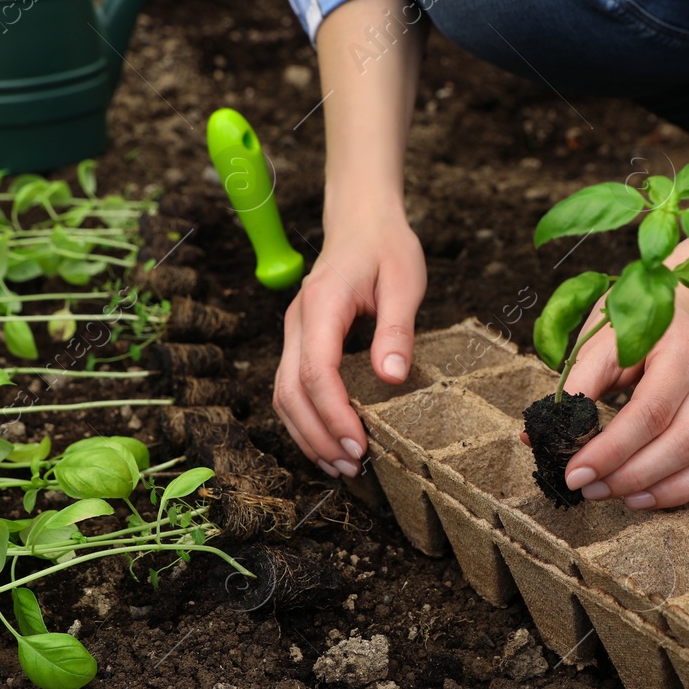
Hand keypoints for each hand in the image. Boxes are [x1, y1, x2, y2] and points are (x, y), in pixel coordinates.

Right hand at [273, 208, 426, 476]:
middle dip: (318, 436)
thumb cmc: (387, 247)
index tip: (360, 445)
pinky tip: (329, 443)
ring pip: (283, 395)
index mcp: (322, 304)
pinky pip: (290, 388)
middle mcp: (298, 321)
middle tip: (354, 468)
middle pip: (290, 392)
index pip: (316, 371)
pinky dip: (305, 421)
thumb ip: (397, 329)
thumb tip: (392, 377)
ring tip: (341, 467)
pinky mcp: (299, 341)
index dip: (335, 415)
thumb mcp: (405, 281)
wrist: (362, 221)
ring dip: (308, 435)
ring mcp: (293, 331)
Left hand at [556, 290, 688, 513]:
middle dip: (634, 476)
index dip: (611, 450)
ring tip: (628, 500)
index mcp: (681, 350)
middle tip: (592, 490)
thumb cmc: (631, 326)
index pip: (650, 412)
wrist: (674, 305)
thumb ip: (574, 388)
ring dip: (671, 491)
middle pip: (685, 442)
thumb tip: (542, 437)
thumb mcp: (598, 343)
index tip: (576, 474)